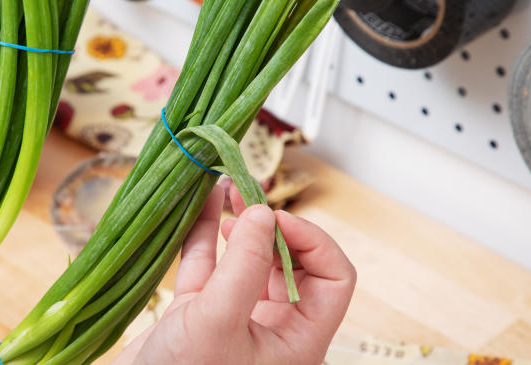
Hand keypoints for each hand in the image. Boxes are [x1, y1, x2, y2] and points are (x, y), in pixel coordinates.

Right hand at [113, 185, 355, 364]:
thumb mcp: (218, 323)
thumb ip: (244, 266)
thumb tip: (263, 213)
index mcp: (297, 341)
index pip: (332, 279)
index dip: (311, 241)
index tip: (276, 217)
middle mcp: (272, 328)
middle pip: (291, 263)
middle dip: (273, 225)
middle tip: (250, 195)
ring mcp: (234, 317)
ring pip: (248, 260)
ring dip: (241, 223)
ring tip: (228, 189)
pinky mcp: (198, 312)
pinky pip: (209, 264)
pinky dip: (207, 233)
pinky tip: (206, 202)